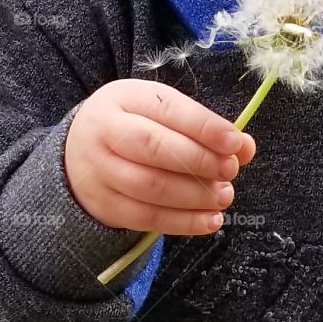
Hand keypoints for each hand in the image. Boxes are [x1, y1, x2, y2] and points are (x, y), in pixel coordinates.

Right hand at [64, 79, 255, 236]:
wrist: (78, 153)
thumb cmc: (134, 127)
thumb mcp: (162, 113)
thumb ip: (203, 128)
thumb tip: (244, 147)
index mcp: (123, 99)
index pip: (167, 110)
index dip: (204, 127)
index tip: (235, 143)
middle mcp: (105, 132)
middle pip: (154, 148)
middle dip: (200, 161)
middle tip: (230, 171)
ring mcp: (100, 171)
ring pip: (150, 186)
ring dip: (195, 195)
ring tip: (224, 196)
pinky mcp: (105, 205)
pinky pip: (146, 218)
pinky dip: (183, 223)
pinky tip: (210, 220)